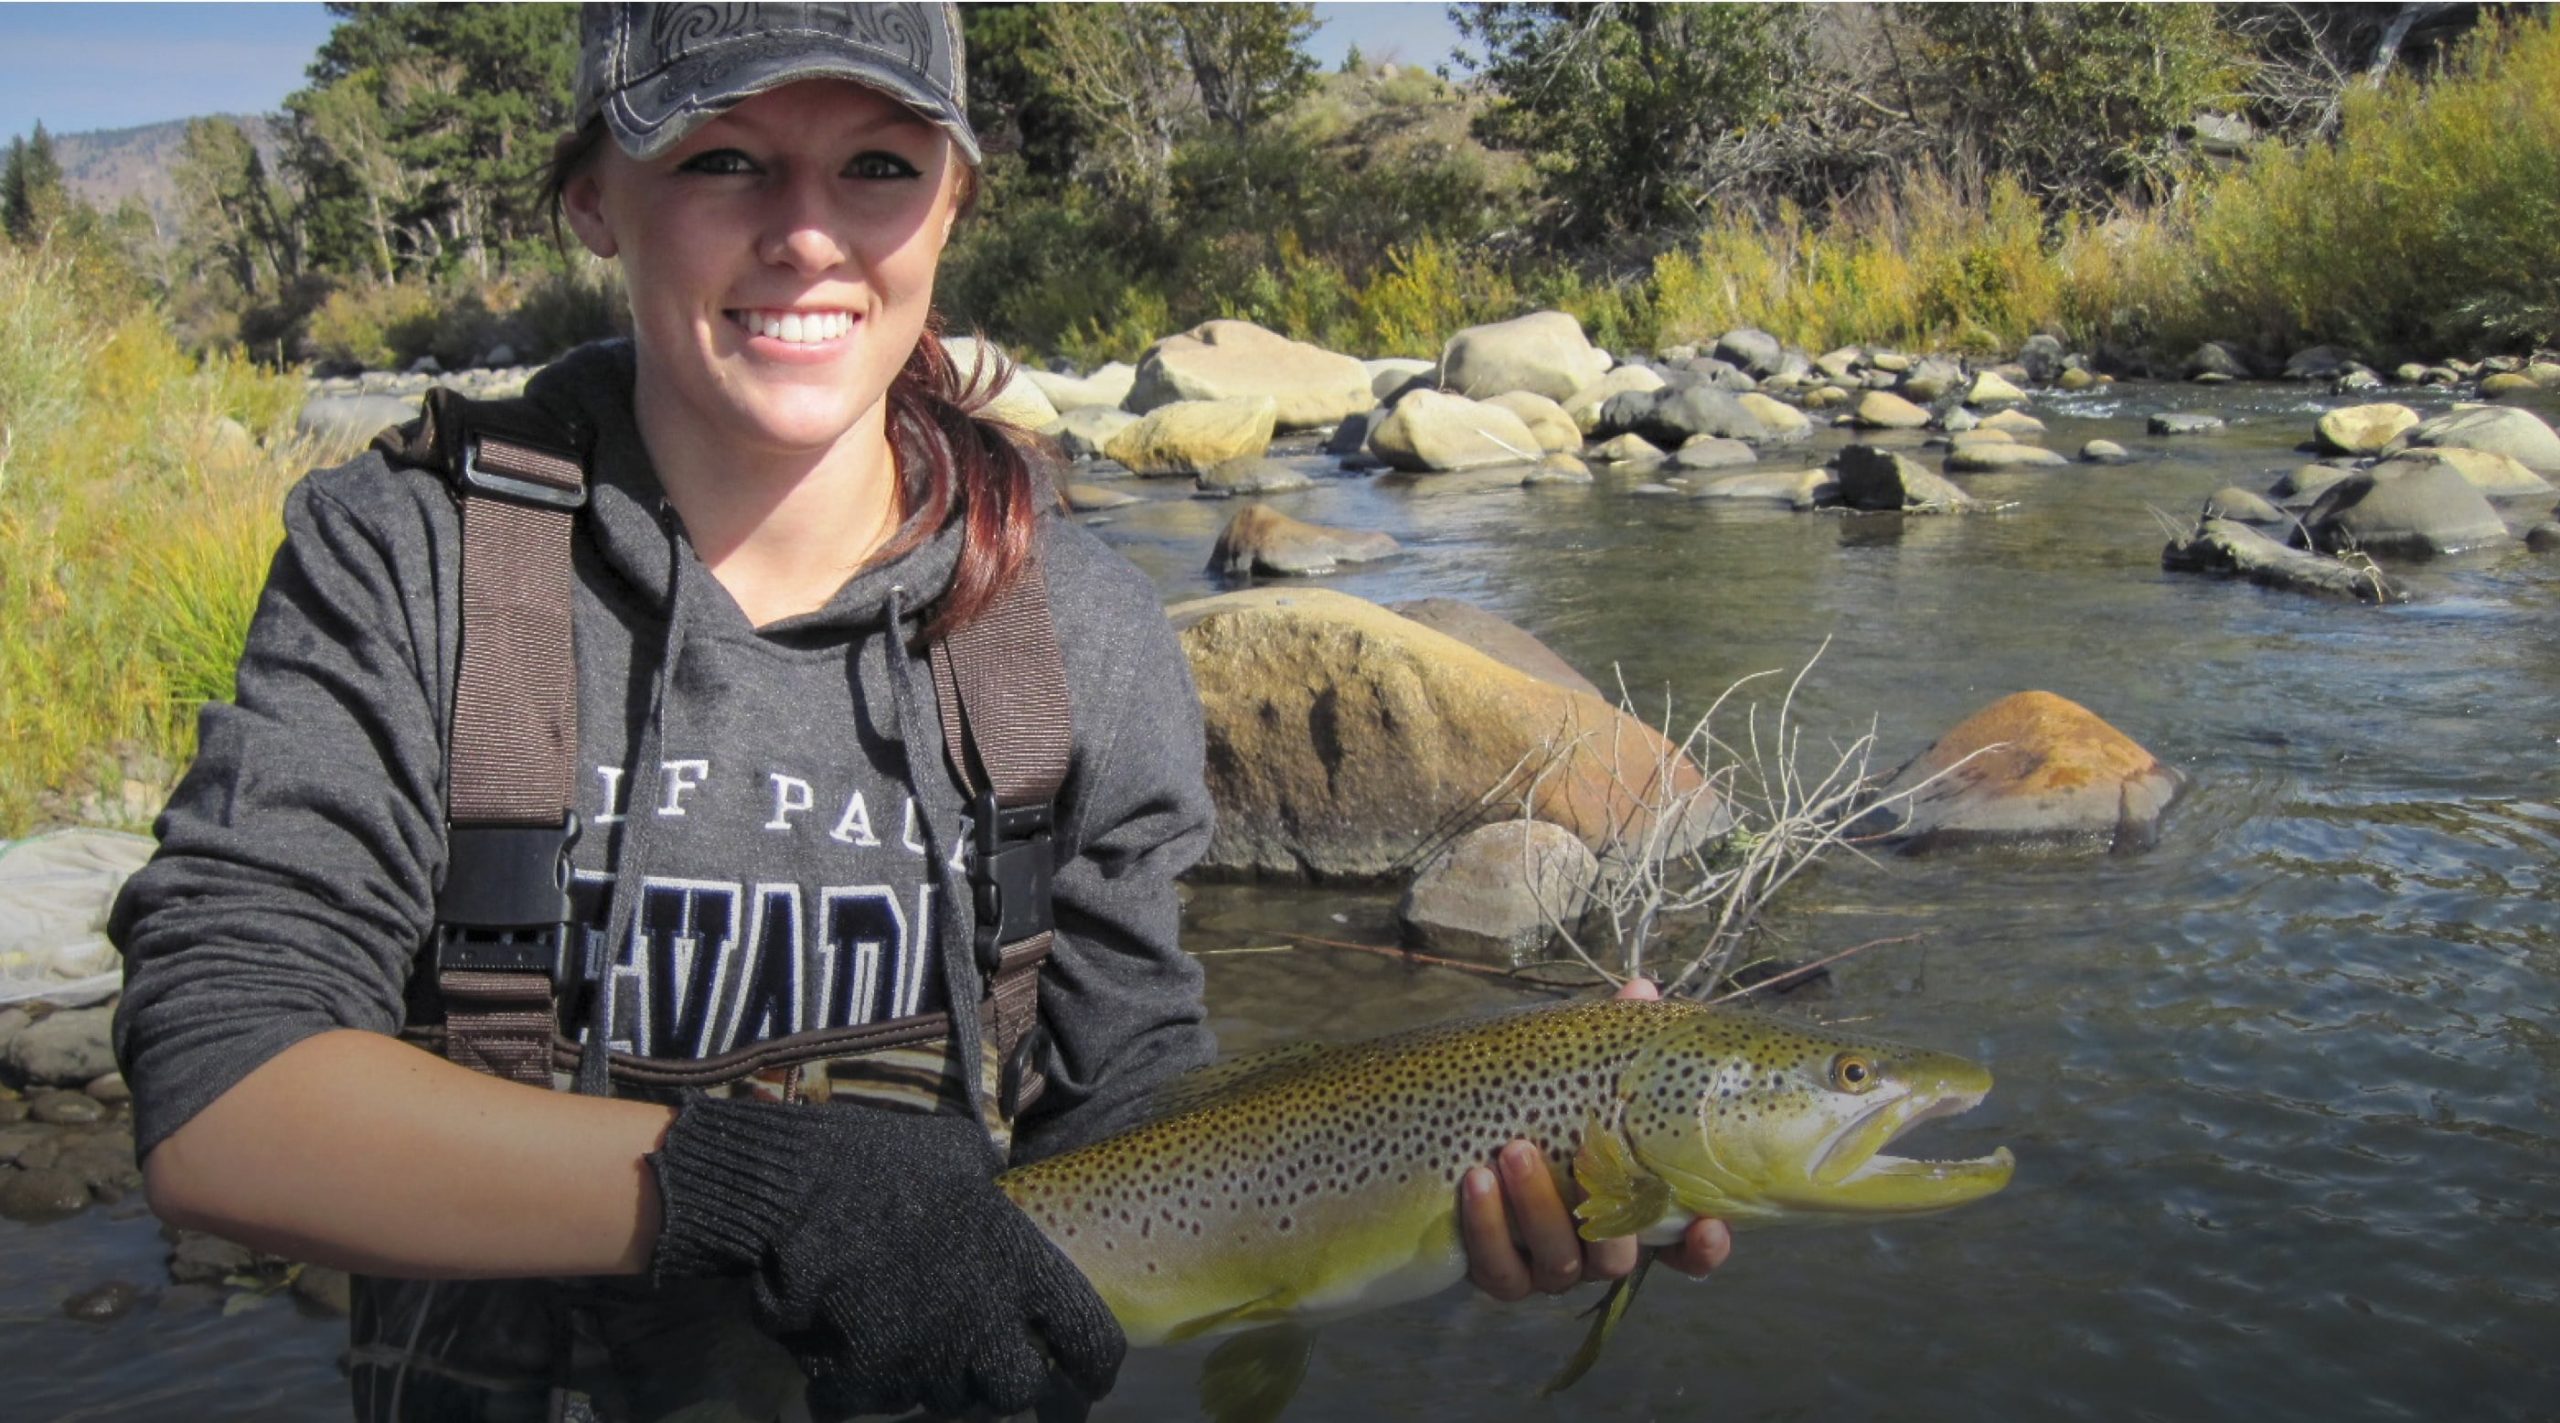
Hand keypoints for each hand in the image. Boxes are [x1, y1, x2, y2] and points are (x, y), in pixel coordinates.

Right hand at [647, 1096, 1122, 1418]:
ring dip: (937, 1379)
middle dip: (1004, 1382)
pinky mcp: (868, 1378)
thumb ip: (991, 1195)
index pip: (1091, 1343)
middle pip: (1019, 1392)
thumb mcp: (960, 1157)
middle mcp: (985, 1324)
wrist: (795, 1187)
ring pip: (949, 1401)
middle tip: (985, 1359)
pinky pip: (879, 1403)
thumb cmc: (881, 1159)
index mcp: (1023, 1266)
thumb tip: (993, 1188)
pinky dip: (866, 1386)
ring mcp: (927, 1358)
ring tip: (913, 1338)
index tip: (1084, 1378)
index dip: (1092, 1368)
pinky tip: (852, 1350)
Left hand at [1459, 977, 1731, 1300]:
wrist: (1463, 1142)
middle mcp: (1597, 1249)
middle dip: (1598, 1210)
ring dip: (1536, 1210)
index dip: (1703, 1248)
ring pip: (1557, 1264)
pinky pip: (1497, 1271)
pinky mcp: (1500, 1273)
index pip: (1686, 1248)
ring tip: (1512, 1152)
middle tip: (1575, 1155)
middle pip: (1615, 1258)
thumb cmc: (1547, 1110)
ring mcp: (1548, 1266)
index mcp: (1632, 1211)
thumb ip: (1616, 1044)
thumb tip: (1641, 990)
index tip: (1709, 1225)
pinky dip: (1485, 1229)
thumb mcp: (1581, 1078)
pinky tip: (1473, 1182)